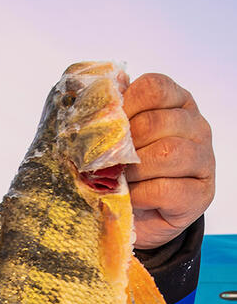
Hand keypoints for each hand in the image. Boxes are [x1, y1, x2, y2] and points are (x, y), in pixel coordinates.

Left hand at [123, 73, 214, 249]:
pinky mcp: (200, 193)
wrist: (139, 215)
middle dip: (124, 146)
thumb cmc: (128, 171)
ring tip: (120, 180)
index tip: (106, 128)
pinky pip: (166, 189)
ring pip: (166, 154)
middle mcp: (196, 127)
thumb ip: (112, 113)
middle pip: (156, 122)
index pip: (154, 88)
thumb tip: (99, 91)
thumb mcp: (118, 139)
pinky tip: (131, 198)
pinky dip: (140, 195)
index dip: (124, 106)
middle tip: (108, 162)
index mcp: (177, 102)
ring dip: (134, 170)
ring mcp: (203, 159)